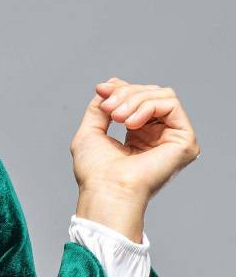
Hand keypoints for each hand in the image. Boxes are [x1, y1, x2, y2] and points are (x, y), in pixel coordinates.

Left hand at [71, 77, 199, 239]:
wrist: (105, 191)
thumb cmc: (95, 174)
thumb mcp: (91, 131)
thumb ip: (100, 106)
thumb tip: (110, 84)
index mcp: (139, 138)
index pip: (139, 98)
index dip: (121, 89)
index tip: (102, 91)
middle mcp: (158, 138)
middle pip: (150, 93)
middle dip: (126, 94)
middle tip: (108, 109)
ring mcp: (173, 140)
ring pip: (161, 95)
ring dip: (134, 100)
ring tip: (117, 117)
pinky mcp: (185, 141)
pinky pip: (170, 104)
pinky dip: (148, 106)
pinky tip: (131, 124)